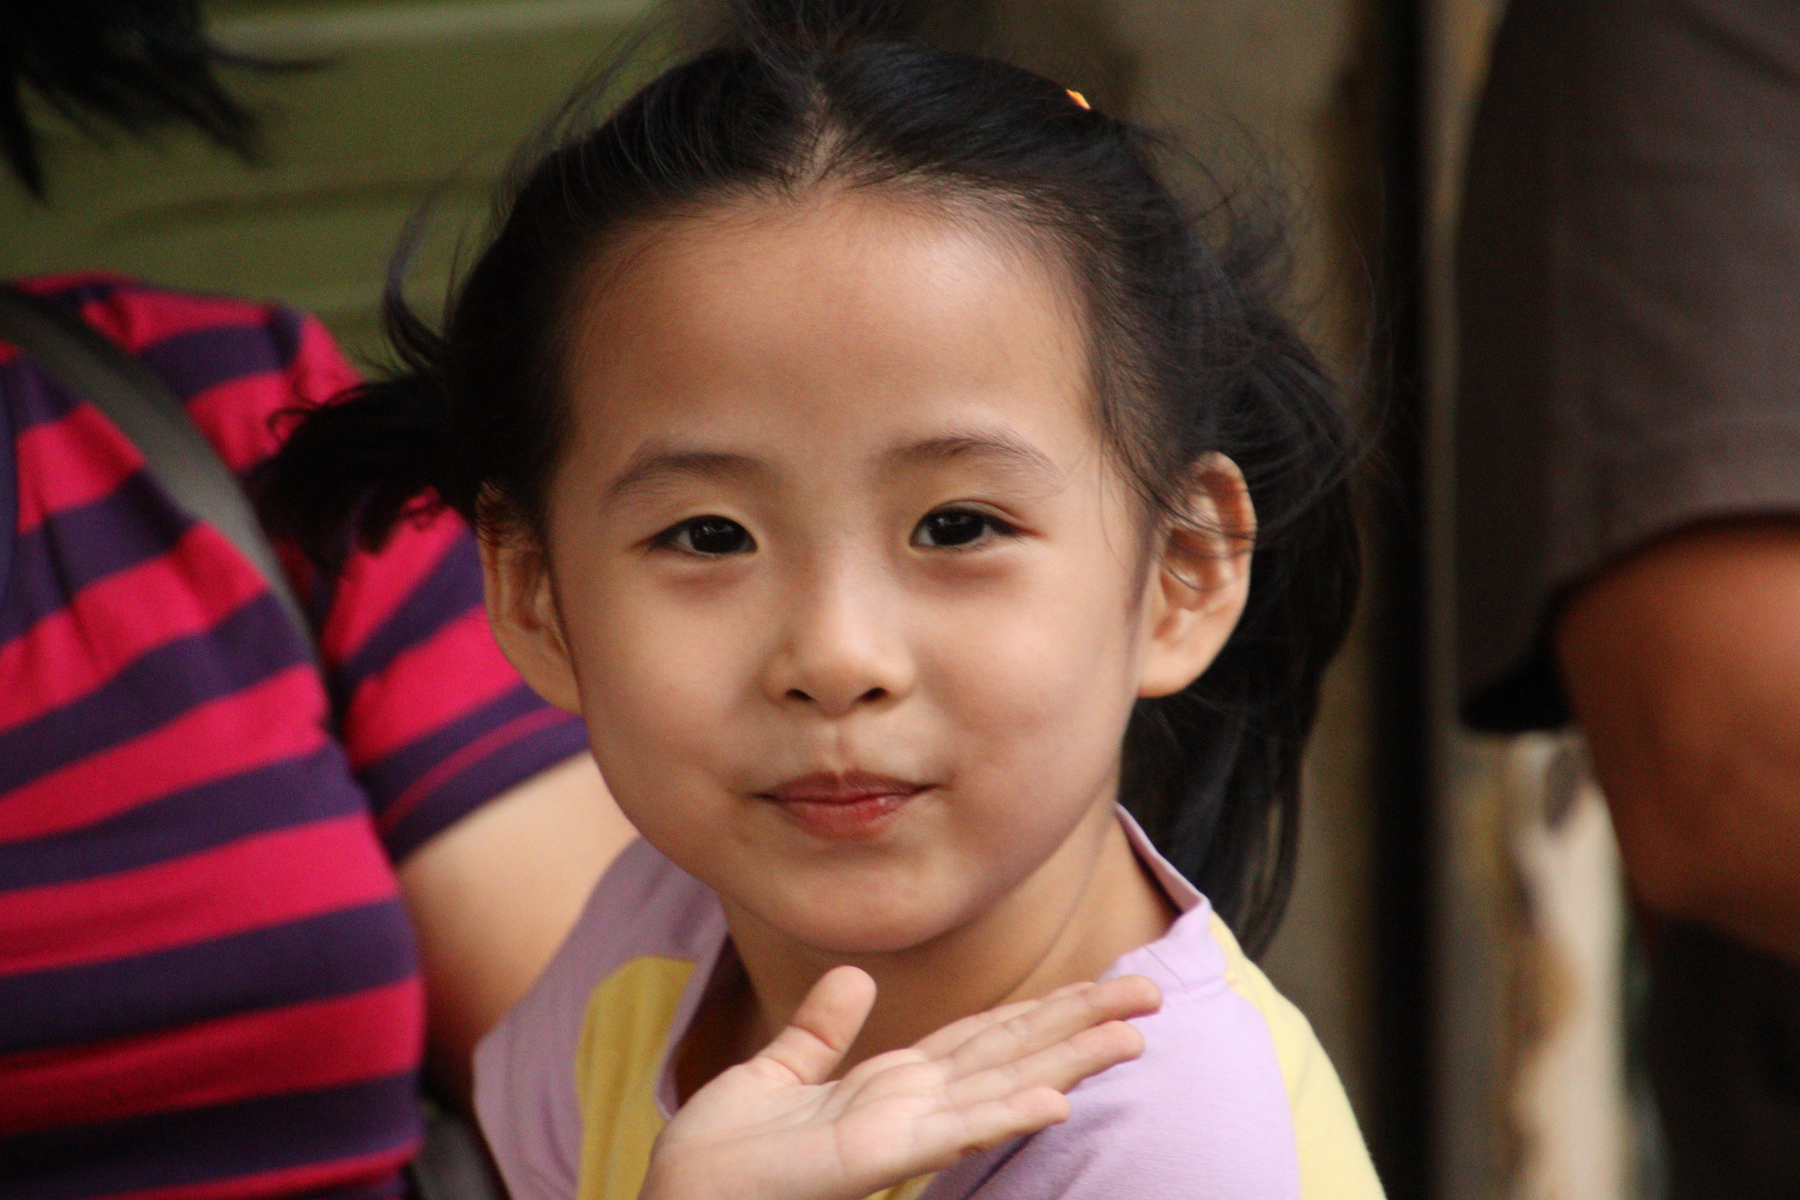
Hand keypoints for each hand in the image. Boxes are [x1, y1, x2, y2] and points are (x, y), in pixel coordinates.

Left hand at [639, 967, 1161, 1199]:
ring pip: (1000, 1086)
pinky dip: (1005, 1111)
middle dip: (1078, 1023)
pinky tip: (1055, 1099)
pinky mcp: (877, 1156)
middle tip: (1150, 994)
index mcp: (889, 1085)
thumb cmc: (718, 1155)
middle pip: (1009, 1053)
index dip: (1040, 1009)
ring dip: (1067, 1061)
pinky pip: (952, 1130)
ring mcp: (900, 1134)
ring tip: (1131, 1034)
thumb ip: (819, 1031)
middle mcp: (910, 1107)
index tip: (1099, 981)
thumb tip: (857, 977)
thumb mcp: (773, 1074)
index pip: (981, 1037)